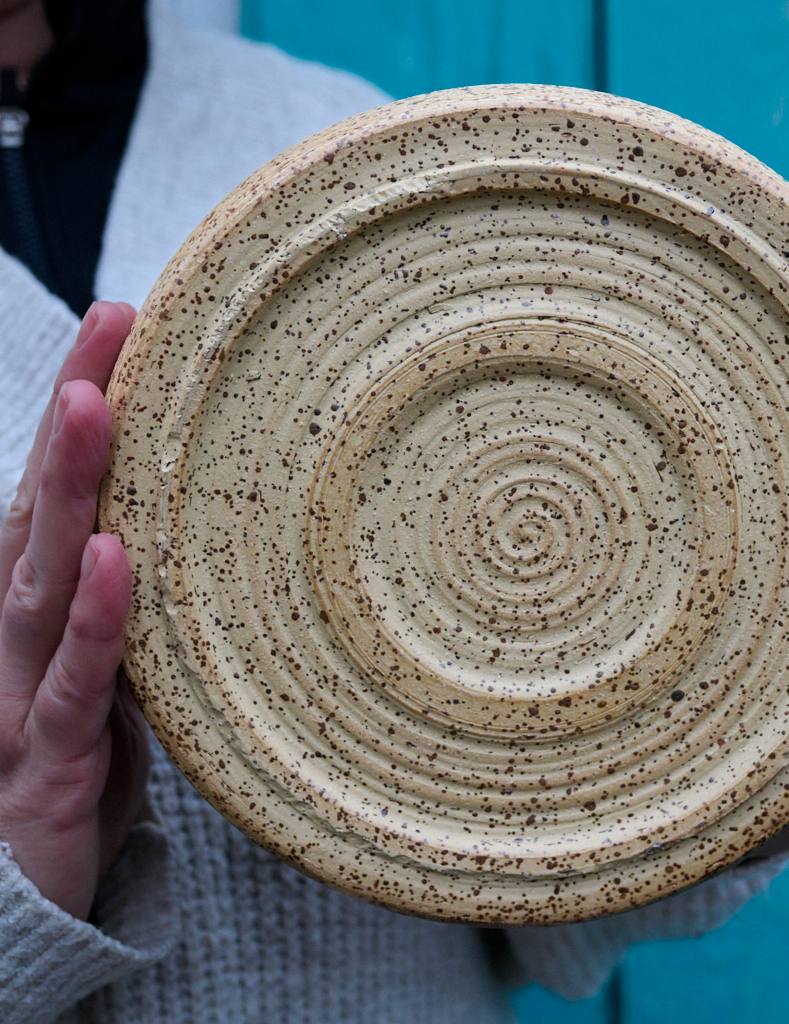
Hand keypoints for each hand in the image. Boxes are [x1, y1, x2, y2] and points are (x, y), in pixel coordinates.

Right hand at [0, 301, 147, 919]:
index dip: (87, 409)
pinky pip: (77, 683)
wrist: (23, 897)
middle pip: (46, 508)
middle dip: (76, 417)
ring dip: (67, 491)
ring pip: (43, 578)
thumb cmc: (75, 770)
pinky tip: (115, 559)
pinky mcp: (51, 757)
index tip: (126, 324)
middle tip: (110, 322)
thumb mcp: (114, 670)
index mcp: (45, 609)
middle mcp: (22, 634)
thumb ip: (136, 601)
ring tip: (93, 408)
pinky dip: (95, 621)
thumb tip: (191, 532)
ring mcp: (27, 691)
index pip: (63, 492)